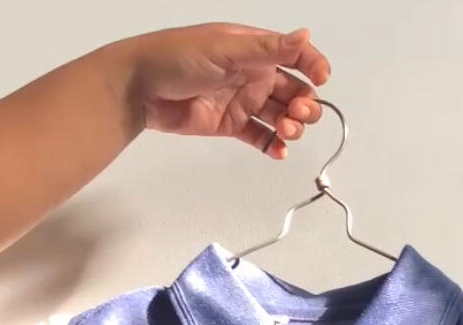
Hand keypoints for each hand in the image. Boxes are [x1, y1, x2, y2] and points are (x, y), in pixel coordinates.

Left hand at [126, 22, 330, 157]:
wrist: (141, 88)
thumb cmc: (177, 57)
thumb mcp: (226, 48)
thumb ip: (268, 48)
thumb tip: (306, 35)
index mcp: (254, 49)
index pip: (295, 55)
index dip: (313, 66)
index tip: (321, 81)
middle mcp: (253, 74)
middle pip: (293, 91)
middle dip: (304, 105)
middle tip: (296, 114)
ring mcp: (243, 101)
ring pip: (280, 116)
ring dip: (291, 126)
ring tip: (284, 132)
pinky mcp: (231, 125)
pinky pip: (260, 137)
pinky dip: (273, 146)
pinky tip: (279, 152)